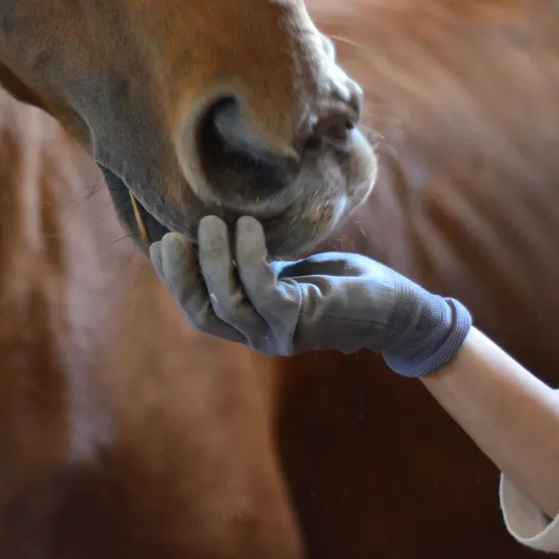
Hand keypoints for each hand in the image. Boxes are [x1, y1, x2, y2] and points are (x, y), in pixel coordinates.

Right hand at [149, 216, 472, 377]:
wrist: (399, 309)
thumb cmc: (344, 284)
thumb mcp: (290, 270)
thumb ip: (256, 264)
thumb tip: (219, 227)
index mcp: (251, 325)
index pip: (199, 308)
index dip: (174, 280)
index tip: (159, 244)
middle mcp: (259, 336)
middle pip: (203, 312)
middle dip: (181, 275)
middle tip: (173, 235)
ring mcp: (279, 334)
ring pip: (227, 301)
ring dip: (213, 259)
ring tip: (210, 221)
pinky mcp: (302, 321)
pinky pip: (262, 288)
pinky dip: (249, 256)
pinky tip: (245, 226)